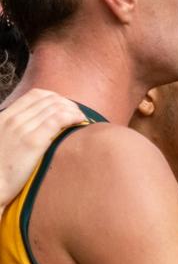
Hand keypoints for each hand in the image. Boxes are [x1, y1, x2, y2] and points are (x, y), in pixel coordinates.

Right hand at [0, 89, 83, 211]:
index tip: (66, 107)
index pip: (35, 95)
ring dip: (74, 110)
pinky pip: (58, 120)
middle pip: (49, 100)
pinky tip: (81, 121)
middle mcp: (13, 120)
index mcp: (4, 117)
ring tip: (82, 118)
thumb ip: (16, 129)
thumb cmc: (0, 169)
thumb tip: (39, 126)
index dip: (56, 98)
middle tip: (79, 114)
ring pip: (56, 107)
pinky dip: (73, 117)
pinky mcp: (33, 142)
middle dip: (68, 104)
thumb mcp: (3, 140)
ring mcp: (22, 129)